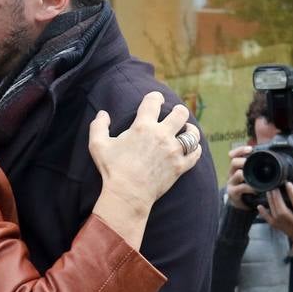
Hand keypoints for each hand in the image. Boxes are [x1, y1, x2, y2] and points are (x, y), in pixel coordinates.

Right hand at [89, 92, 200, 212]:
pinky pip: (195, 153)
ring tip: (186, 130)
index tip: (156, 99)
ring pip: (192, 133)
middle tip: (175, 114)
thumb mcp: (97, 145)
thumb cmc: (112, 169)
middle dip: (179, 111)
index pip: (153, 101)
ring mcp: (173, 151)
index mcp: (142, 126)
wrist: (127, 194)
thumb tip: (103, 113)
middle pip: (180, 113)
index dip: (155, 97)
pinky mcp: (180, 166)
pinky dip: (195, 149)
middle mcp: (162, 135)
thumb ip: (98, 126)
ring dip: (190, 130)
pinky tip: (191, 148)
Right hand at [225, 145, 257, 209]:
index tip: (250, 149)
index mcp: (236, 167)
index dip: (240, 150)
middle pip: (234, 162)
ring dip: (248, 174)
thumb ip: (255, 166)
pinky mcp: (233, 192)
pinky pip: (241, 188)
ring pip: (238, 174)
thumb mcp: (249, 175)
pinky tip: (256, 189)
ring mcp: (231, 183)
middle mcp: (232, 173)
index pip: (233, 155)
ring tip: (257, 177)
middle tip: (252, 162)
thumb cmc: (248, 186)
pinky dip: (250, 187)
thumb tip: (272, 156)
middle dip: (244, 161)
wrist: (241, 203)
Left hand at [259, 175, 292, 254]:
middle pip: (282, 210)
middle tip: (274, 186)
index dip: (292, 194)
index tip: (287, 184)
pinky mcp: (282, 229)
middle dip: (276, 197)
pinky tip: (260, 206)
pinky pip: (270, 222)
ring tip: (269, 191)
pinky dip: (264, 214)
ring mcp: (287, 226)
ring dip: (271, 202)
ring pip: (275, 215)